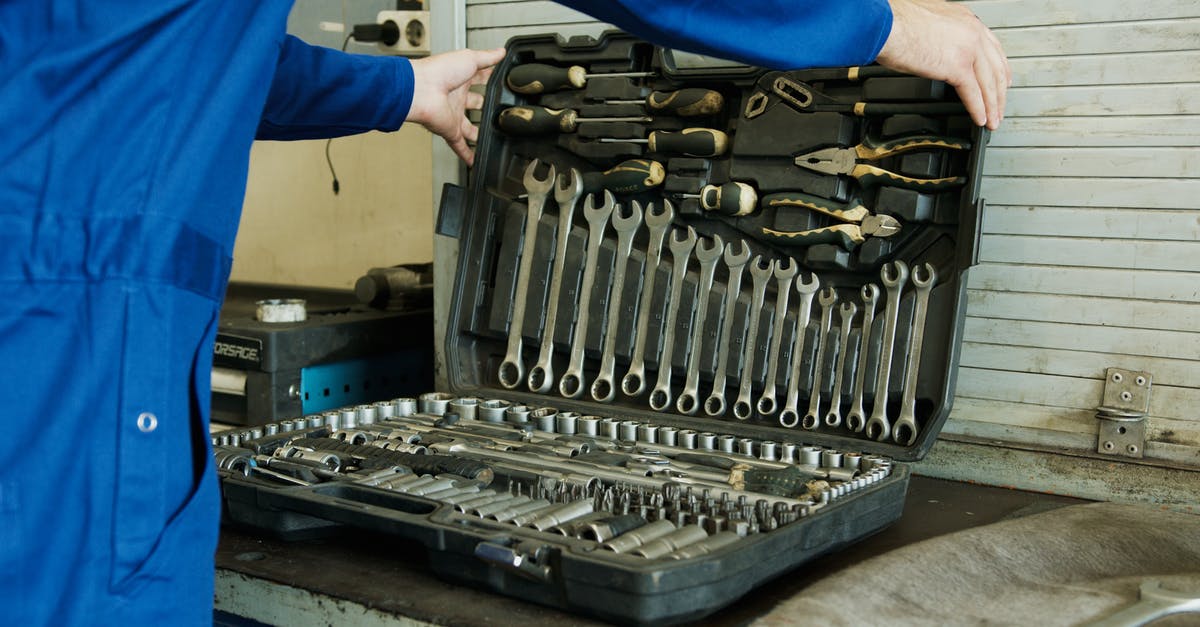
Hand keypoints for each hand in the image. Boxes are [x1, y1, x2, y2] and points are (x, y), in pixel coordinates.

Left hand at [407, 47, 506, 164]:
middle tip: (499, 112)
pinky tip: (475, 161)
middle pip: (475, 104)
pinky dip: (467, 154)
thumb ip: (487, 58)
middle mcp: (456, 97)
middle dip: (485, 107)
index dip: (490, 81)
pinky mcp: (450, 130)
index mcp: (460, 79)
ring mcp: (453, 115)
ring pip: (469, 128)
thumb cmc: (439, 71)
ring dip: (478, 133)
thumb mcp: (470, 58)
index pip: (479, 79)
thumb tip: (501, 52)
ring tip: (492, 138)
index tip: (501, 83)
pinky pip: (459, 145)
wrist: (420, 89)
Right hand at [875, 0, 1010, 129]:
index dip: (999, 67)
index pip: (992, 46)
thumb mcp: (928, 22)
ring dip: (992, 105)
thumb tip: (936, 50)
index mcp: (965, 19)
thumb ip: (941, 36)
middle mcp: (972, 32)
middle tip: (1000, 107)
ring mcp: (968, 49)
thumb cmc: (896, 22)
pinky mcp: (957, 67)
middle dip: (999, 92)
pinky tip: (980, 119)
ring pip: (988, 83)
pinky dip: (978, 109)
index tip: (1002, 80)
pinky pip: (973, 93)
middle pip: (995, 67)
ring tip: (993, 120)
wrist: (887, 26)